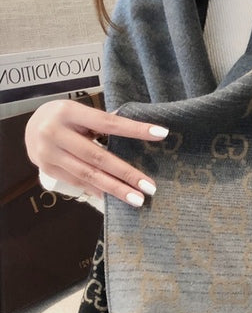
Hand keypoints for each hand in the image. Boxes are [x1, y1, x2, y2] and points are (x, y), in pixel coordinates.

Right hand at [24, 100, 168, 207]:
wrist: (28, 126)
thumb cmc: (65, 118)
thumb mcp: (81, 112)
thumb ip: (104, 121)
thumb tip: (140, 129)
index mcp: (69, 112)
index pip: (108, 122)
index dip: (135, 129)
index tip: (161, 134)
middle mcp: (55, 133)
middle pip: (98, 157)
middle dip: (126, 173)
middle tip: (150, 187)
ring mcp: (48, 153)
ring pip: (88, 174)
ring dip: (115, 189)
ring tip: (137, 199)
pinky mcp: (47, 169)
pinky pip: (77, 182)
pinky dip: (97, 191)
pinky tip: (114, 198)